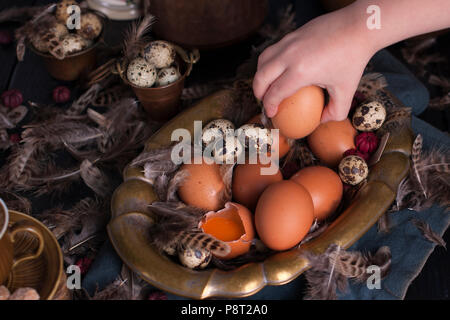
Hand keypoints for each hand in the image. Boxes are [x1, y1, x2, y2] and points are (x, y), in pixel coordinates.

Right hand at [253, 10, 372, 121]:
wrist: (358, 27)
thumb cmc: (353, 60)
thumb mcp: (346, 91)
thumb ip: (335, 112)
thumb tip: (320, 121)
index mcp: (301, 72)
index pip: (274, 93)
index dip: (269, 106)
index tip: (271, 113)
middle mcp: (290, 56)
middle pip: (261, 77)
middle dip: (258, 93)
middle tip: (264, 101)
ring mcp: (289, 42)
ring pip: (262, 60)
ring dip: (260, 75)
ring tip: (266, 85)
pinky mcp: (292, 34)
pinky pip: (272, 50)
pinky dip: (268, 62)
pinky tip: (277, 69)